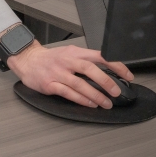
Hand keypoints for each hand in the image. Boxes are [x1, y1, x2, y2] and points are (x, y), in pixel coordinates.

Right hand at [7, 43, 132, 108]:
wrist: (28, 60)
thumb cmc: (51, 59)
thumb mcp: (69, 53)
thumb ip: (86, 61)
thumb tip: (108, 72)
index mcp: (75, 52)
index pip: (99, 56)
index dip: (115, 65)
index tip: (127, 75)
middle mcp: (67, 61)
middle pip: (89, 69)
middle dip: (106, 81)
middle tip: (117, 92)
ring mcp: (58, 72)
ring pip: (79, 84)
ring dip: (95, 95)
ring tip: (106, 103)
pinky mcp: (50, 84)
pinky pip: (68, 93)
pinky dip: (81, 100)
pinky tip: (90, 104)